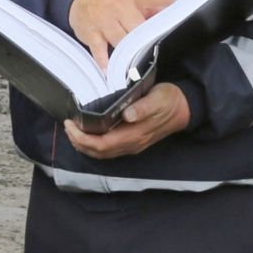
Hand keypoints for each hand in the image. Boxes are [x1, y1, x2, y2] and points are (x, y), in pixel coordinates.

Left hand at [64, 83, 192, 158]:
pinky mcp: (133, 142)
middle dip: (79, 142)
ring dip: (85, 145)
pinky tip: (88, 134)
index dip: (82, 138)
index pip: (102, 144)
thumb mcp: (157, 98)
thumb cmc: (169, 100)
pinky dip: (94, 145)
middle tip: (67, 125)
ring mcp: (132, 145)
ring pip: (102, 153)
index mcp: (134, 135)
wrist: (184, 108)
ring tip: (73, 131)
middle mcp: (131, 144)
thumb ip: (142, 107)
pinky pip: (109, 149)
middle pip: (98, 152)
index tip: (70, 124)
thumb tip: (127, 115)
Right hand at [68, 0, 179, 67]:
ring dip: (129, 55)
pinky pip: (99, 49)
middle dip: (147, 40)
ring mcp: (104, 20)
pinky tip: (109, 71)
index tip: (181, 1)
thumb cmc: (113, 0)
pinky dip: (104, 61)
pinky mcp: (92, 33)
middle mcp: (119, 6)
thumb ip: (153, 6)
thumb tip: (176, 13)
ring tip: (138, 70)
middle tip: (157, 53)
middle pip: (137, 26)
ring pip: (121, 40)